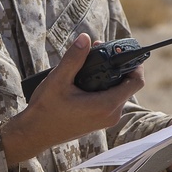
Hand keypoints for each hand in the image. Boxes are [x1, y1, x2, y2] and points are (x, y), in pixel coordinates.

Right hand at [1, 33, 144, 163]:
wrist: (35, 133)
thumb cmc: (46, 109)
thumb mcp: (58, 80)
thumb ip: (74, 59)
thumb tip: (85, 38)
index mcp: (106, 105)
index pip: (136, 82)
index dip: (135, 64)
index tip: (123, 51)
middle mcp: (111, 114)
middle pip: (128, 85)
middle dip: (117, 65)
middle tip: (99, 51)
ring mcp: (106, 119)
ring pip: (118, 91)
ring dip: (109, 75)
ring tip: (90, 61)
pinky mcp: (100, 120)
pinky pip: (110, 99)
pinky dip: (104, 86)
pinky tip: (87, 77)